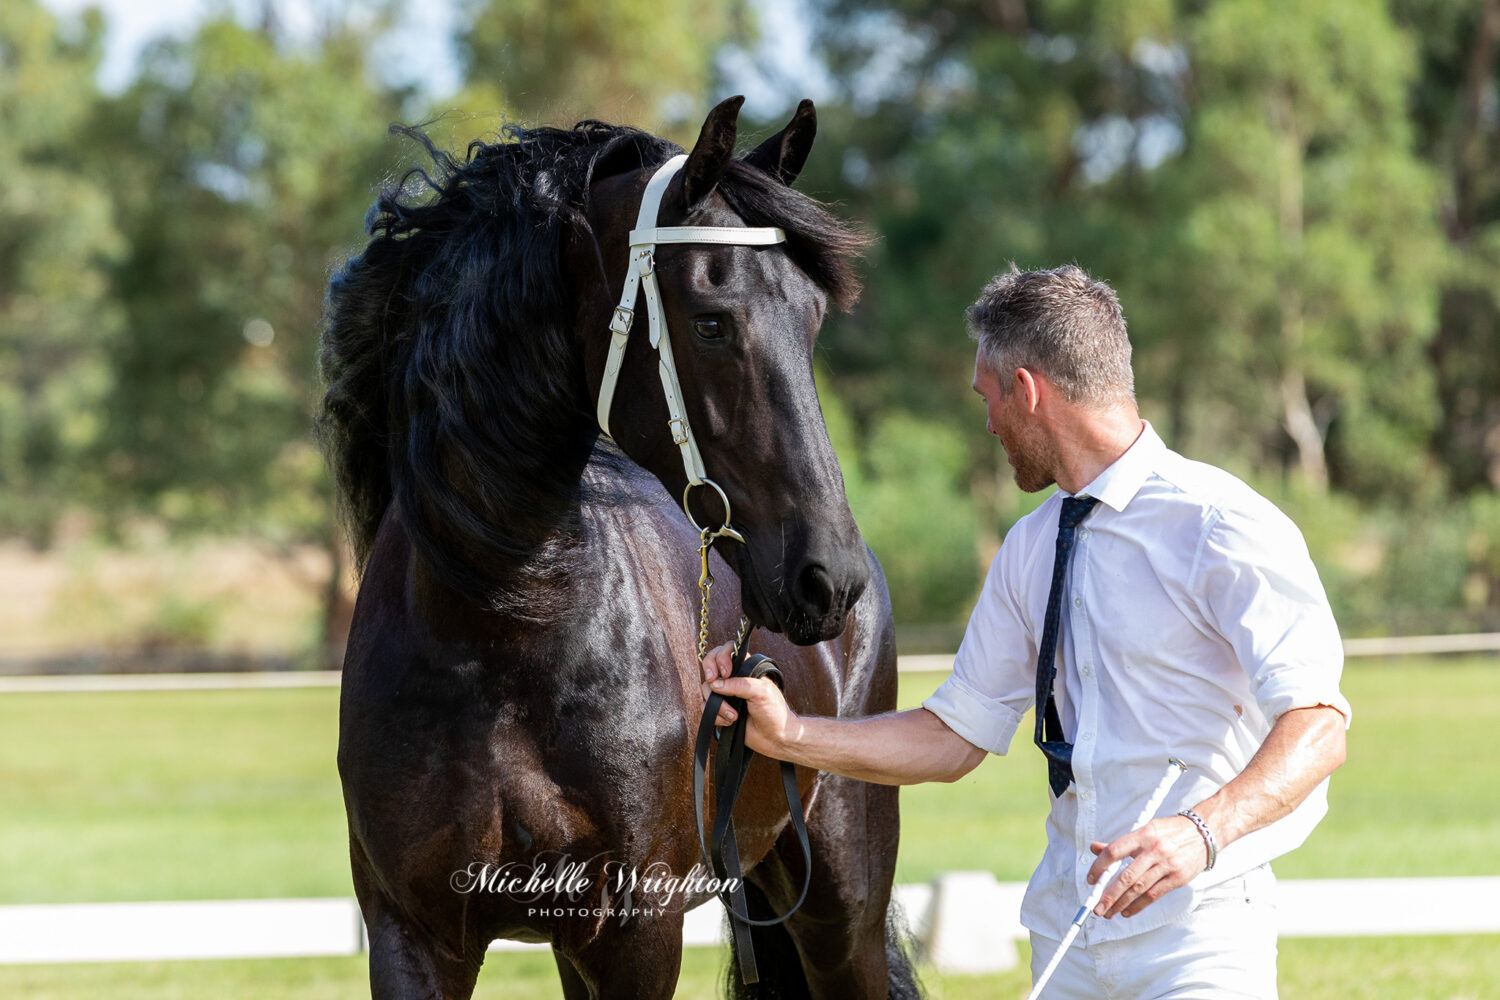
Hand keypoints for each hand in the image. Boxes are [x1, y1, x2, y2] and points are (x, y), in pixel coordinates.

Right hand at [698, 641, 798, 754]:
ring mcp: (725, 695)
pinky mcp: (719, 711)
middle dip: (710, 674)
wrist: (775, 738)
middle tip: (714, 682)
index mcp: (746, 668)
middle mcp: (733, 679)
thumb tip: (715, 684)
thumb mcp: (761, 692)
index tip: (725, 672)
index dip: (721, 657)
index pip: (726, 650)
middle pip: (710, 666)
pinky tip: (730, 722)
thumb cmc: (774, 711)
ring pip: (706, 689)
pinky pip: (705, 708)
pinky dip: (716, 716)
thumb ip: (738, 684)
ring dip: (718, 704)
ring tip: (734, 715)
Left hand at [1086, 815, 1208, 918]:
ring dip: (1121, 904)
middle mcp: (1154, 850)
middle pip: (1126, 876)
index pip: (1114, 851)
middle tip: (1097, 907)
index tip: (1091, 879)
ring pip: (1139, 889)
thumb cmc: (1171, 831)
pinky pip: (1154, 895)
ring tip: (1109, 912)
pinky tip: (1127, 911)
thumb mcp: (1145, 829)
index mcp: (1142, 835)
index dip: (1098, 867)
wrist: (1204, 833)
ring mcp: (1167, 865)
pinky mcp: (1178, 879)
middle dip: (1108, 895)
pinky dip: (1138, 906)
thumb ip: (1121, 843)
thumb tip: (1095, 849)